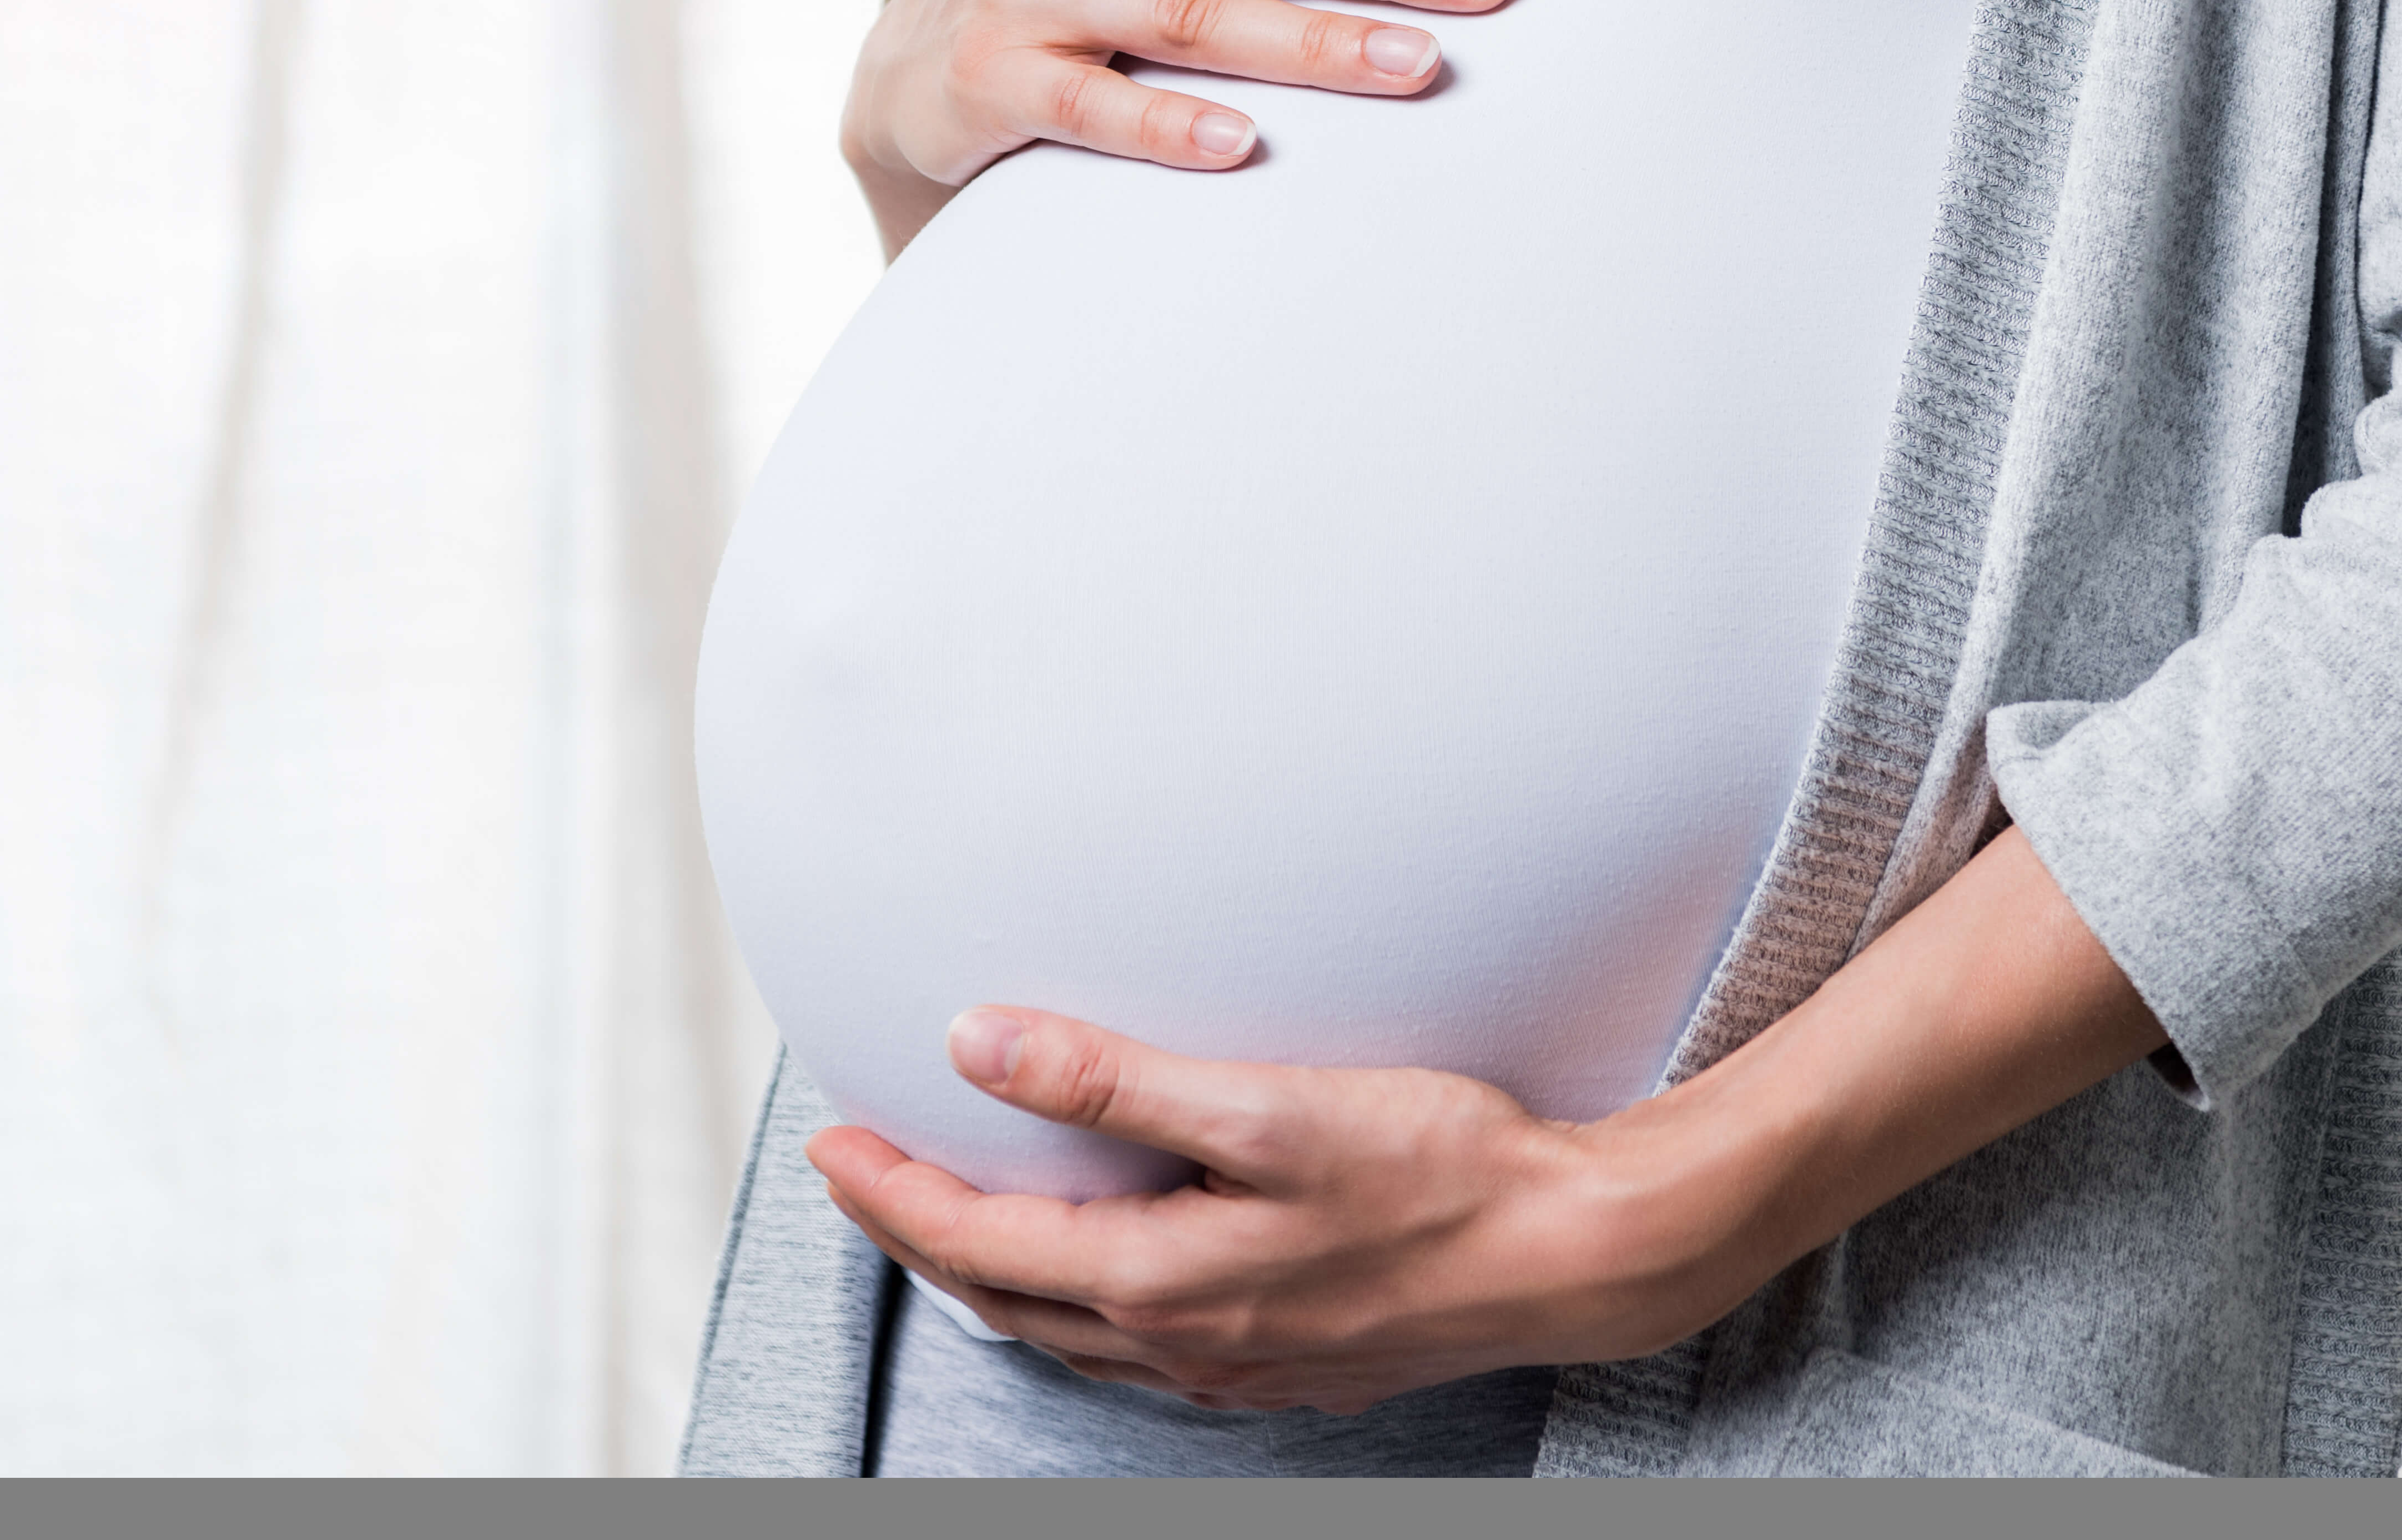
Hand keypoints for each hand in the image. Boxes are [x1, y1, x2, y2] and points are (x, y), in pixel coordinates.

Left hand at [809, 819, 2170, 1413]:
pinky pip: (1139, 1343)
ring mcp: (1237, 1359)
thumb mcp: (1267, 1101)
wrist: (1571, 1251)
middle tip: (863, 1173)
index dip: (890, 1194)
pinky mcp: (1287, 1355)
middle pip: (1007, 1295)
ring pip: (1070, 1330)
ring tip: (954, 1216)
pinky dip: (1081, 1302)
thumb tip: (980, 1043)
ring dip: (996, 1274)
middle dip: (921, 1236)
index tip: (830, 1142)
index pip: (978, 1241)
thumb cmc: (1438, 1167)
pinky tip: (1097, 1272)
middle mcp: (1184, 1337)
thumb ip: (1114, 1076)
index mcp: (1160, 1277)